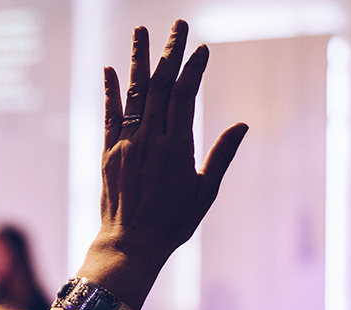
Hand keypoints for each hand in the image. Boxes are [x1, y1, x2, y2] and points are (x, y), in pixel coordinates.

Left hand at [99, 20, 247, 266]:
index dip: (193, 69)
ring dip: (138, 60)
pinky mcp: (108, 154)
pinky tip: (109, 70)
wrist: (130, 244)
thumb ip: (221, 156)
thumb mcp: (204, 192)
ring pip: (134, 94)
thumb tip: (241, 125)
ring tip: (141, 32)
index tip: (201, 49)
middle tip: (177, 25)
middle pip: (160, 86)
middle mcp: (149, 140)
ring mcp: (126, 144)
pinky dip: (110, 92)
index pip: (185, 96)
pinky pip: (109, 116)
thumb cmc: (172, 223)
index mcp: (176, 148)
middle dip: (169, 53)